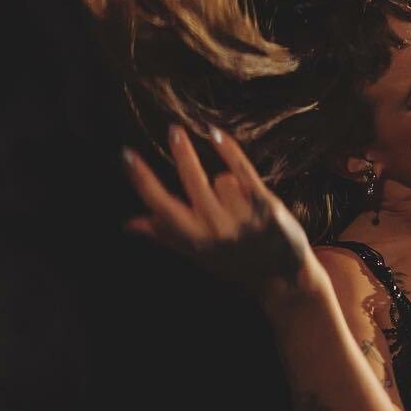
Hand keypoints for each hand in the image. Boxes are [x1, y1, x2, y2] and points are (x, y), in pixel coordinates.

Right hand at [122, 124, 314, 300]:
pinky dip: (229, 151)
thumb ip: (165, 235)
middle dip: (183, 154)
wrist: (283, 279)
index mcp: (195, 241)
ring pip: (222, 179)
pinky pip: (243, 171)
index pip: (161, 206)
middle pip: (192, 181)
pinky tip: (216, 135)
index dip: (142, 180)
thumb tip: (129, 223)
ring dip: (230, 187)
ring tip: (241, 209)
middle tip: (174, 130)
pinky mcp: (266, 207)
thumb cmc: (234, 263)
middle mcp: (217, 231)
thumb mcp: (198, 254)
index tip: (127, 155)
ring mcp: (243, 219)